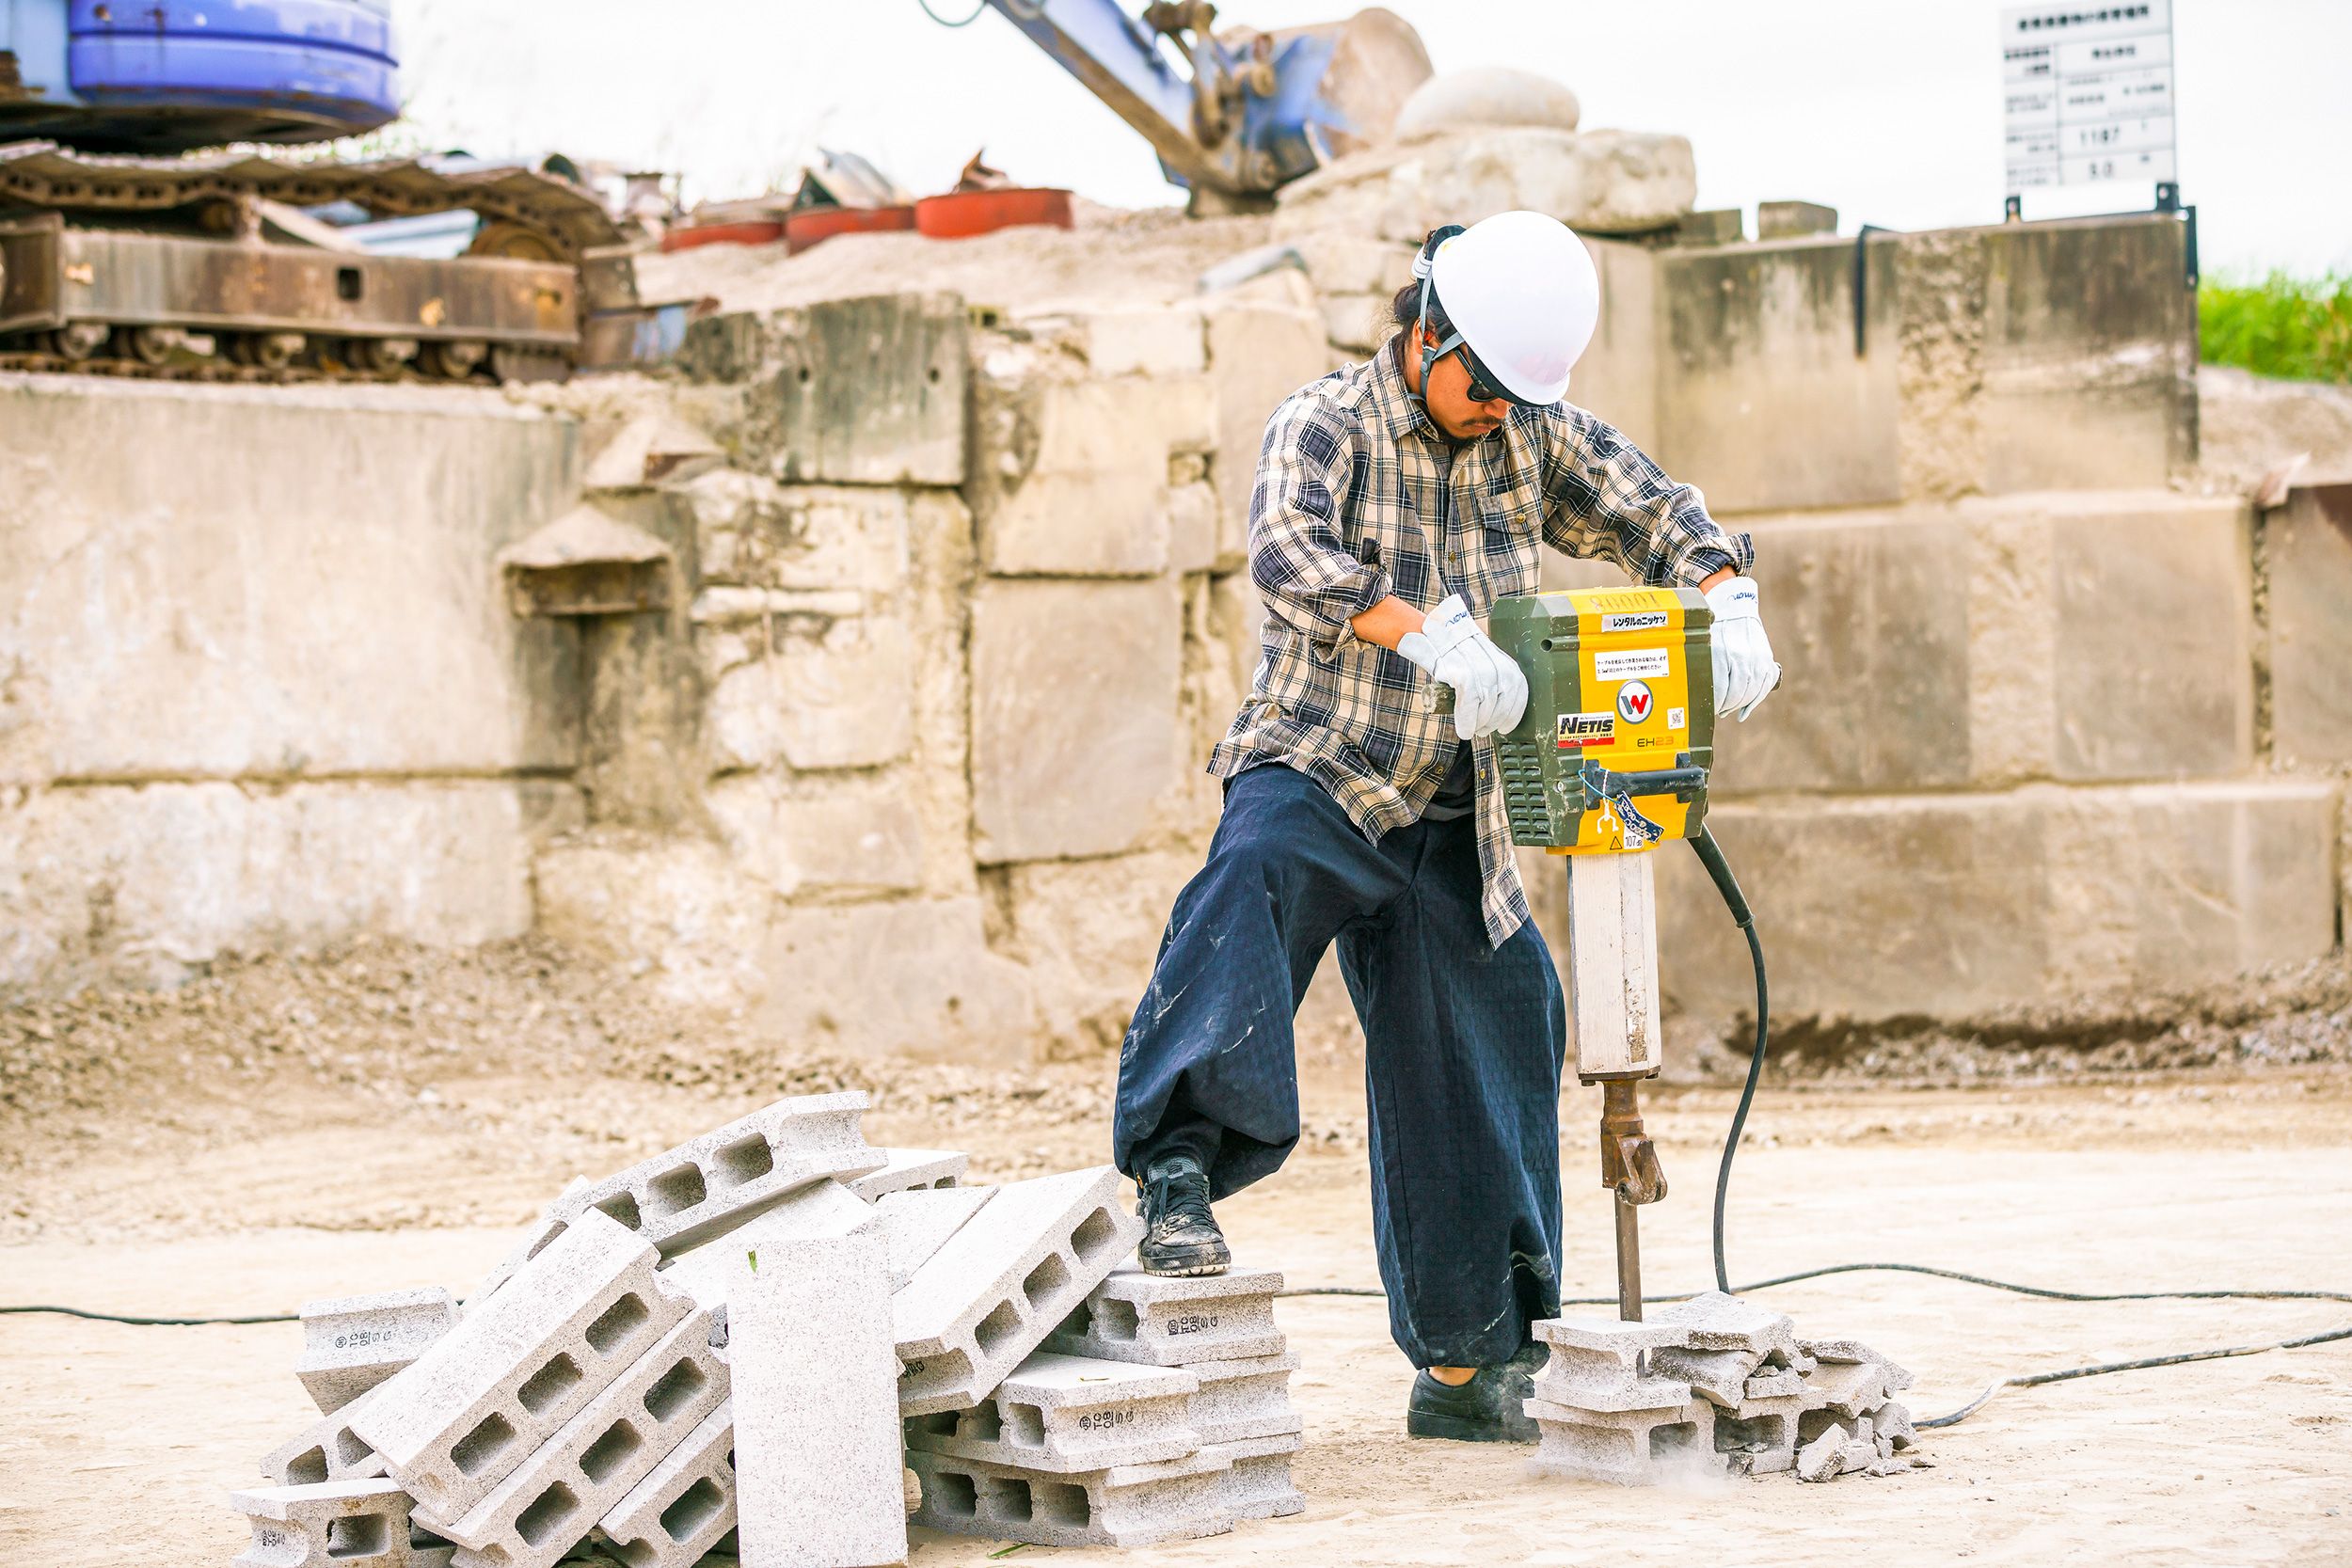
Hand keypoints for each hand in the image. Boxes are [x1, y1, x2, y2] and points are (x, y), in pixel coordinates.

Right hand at [1397, 594, 1528, 739]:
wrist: (1431, 635)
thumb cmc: (1454, 652)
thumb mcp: (1481, 661)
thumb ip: (1492, 680)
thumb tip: (1495, 711)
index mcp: (1504, 661)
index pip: (1519, 691)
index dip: (1514, 714)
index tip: (1506, 727)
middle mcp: (1497, 664)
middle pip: (1504, 703)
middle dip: (1494, 722)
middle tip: (1483, 730)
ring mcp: (1480, 668)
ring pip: (1487, 707)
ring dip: (1479, 724)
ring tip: (1471, 730)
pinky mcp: (1463, 674)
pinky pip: (1469, 705)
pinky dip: (1467, 721)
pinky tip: (1464, 729)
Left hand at [1704, 575, 1779, 720]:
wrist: (1736, 605)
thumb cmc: (1714, 629)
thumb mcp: (1704, 644)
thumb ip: (1703, 666)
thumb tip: (1697, 696)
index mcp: (1721, 652)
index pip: (1720, 688)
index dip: (1715, 703)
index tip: (1709, 709)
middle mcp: (1741, 655)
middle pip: (1737, 692)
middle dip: (1727, 706)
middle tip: (1719, 711)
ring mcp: (1756, 657)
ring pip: (1752, 691)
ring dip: (1740, 705)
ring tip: (1729, 709)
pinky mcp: (1766, 658)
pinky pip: (1764, 685)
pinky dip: (1755, 700)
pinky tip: (1744, 711)